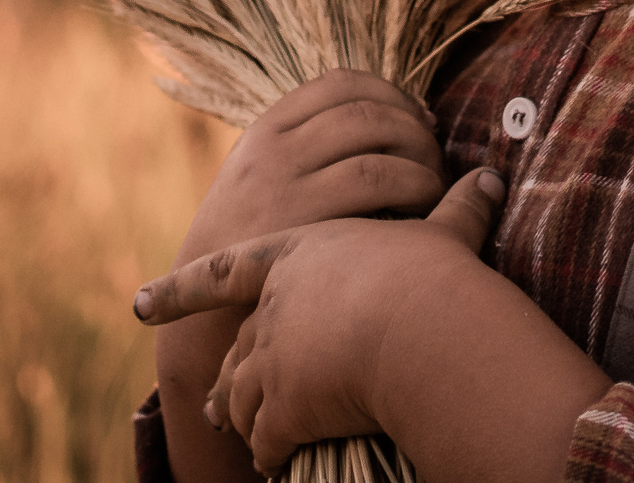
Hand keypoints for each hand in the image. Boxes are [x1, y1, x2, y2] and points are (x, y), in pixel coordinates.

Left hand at [137, 167, 507, 473]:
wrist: (419, 322)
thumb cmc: (430, 274)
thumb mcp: (442, 239)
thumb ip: (459, 213)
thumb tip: (494, 179)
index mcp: (298, 254)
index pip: (226, 271)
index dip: (180, 289)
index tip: (139, 302)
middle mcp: (274, 304)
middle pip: (240, 344)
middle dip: (228, 377)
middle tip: (213, 404)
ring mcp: (272, 354)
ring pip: (244, 394)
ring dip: (243, 418)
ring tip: (240, 438)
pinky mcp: (283, 404)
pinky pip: (267, 436)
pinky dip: (268, 451)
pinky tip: (273, 464)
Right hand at [157, 71, 449, 481]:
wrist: (201, 323)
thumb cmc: (251, 256)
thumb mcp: (258, 186)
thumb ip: (306, 153)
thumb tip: (399, 122)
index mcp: (264, 133)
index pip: (341, 83)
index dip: (392, 95)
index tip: (420, 120)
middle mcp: (273, 151)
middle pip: (368, 113)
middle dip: (415, 131)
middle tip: (436, 160)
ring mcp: (286, 186)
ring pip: (380, 150)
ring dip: (423, 165)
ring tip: (436, 190)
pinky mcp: (306, 226)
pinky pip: (381, 188)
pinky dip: (416, 192)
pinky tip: (426, 216)